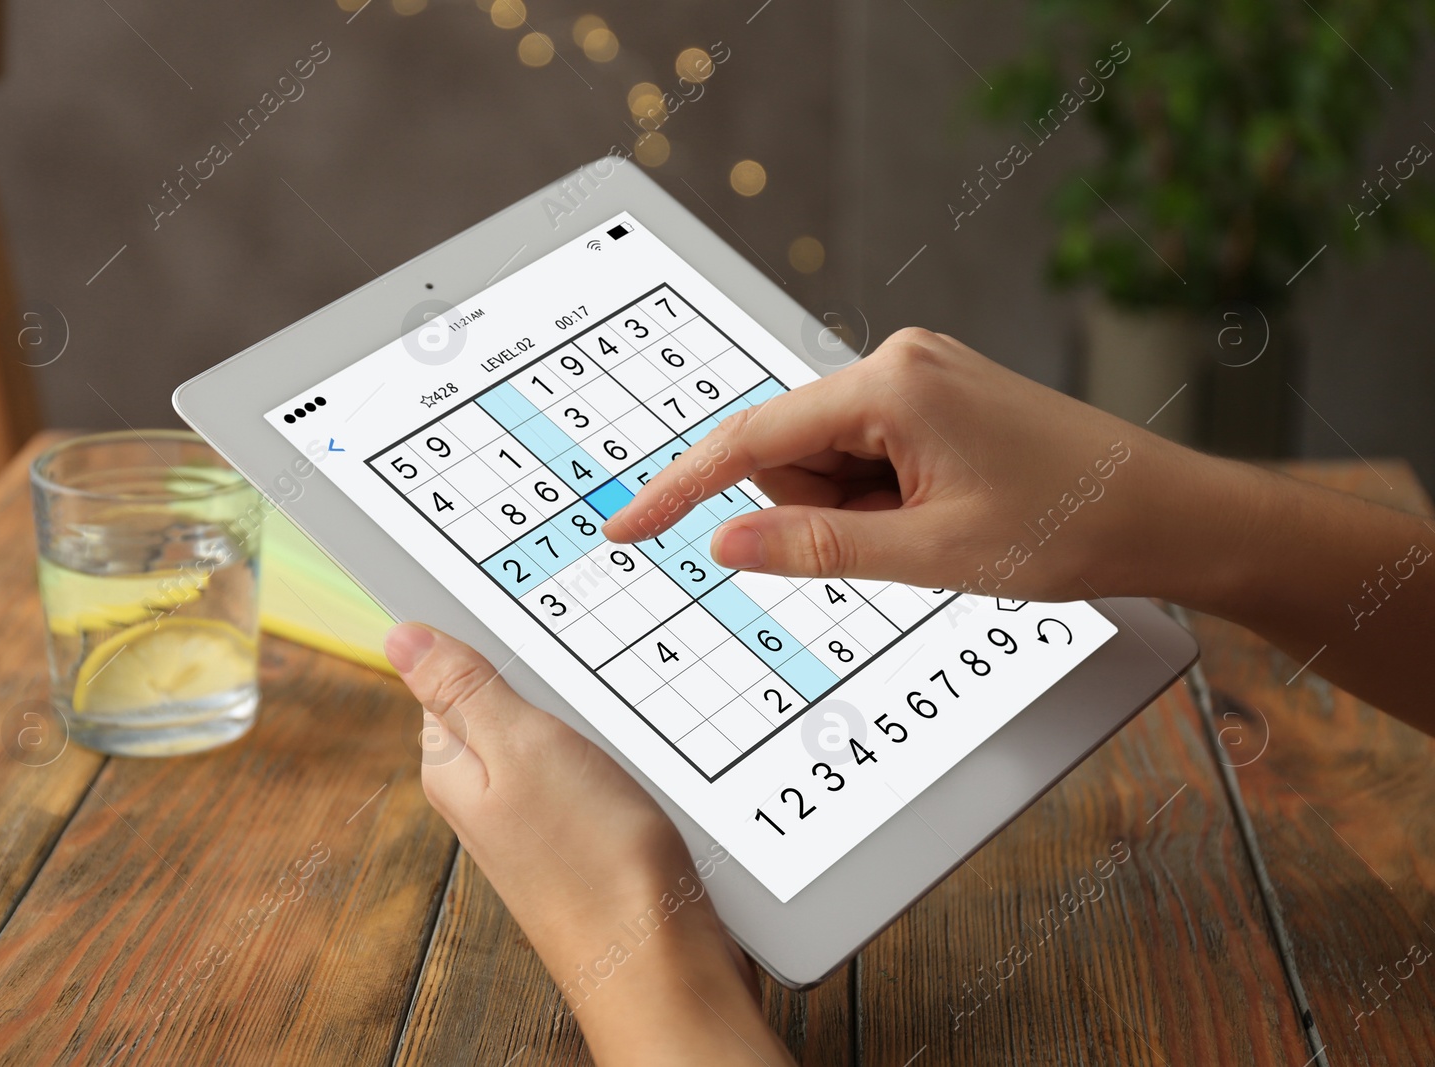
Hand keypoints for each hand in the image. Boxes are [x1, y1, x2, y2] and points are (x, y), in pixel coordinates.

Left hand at [385, 623, 794, 1066]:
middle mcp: (487, 795)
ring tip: (621, 742)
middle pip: (513, 698)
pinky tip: (645, 772)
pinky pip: (601, 769)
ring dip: (598, 721)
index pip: (451, 671)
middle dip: (557, 681)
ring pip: (564, 732)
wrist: (664, 965)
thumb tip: (400, 636)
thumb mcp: (522, 746)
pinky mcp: (588, 837)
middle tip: (589, 702)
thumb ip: (464, 687)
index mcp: (452, 767)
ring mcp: (539, 818)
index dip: (494, 639)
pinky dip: (625, 758)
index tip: (534, 626)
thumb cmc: (593, 866)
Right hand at [604, 327, 1434, 730]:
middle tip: (905, 543)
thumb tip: (725, 545)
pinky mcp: (933, 398)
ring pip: (825, 460)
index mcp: (890, 384)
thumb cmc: (1071, 526)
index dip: (680, 490)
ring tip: (938, 530)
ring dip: (856, 511)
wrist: (1168, 514)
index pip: (751, 440)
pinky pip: (864, 455)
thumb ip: (817, 549)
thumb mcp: (932, 555)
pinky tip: (945, 514)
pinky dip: (881, 498)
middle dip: (818, 512)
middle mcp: (897, 362)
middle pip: (789, 452)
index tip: (625, 528)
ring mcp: (918, 377)